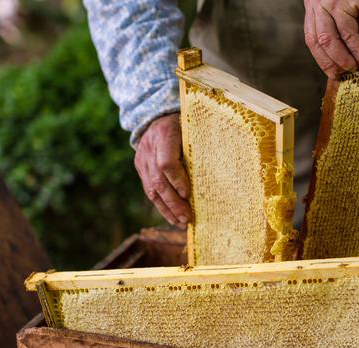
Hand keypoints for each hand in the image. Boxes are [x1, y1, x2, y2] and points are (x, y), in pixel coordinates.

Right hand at [134, 113, 191, 227]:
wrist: (157, 114)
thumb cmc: (183, 123)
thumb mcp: (192, 128)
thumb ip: (198, 147)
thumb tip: (219, 172)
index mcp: (165, 134)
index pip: (167, 163)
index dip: (178, 181)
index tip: (189, 195)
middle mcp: (149, 147)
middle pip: (159, 180)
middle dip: (174, 202)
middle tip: (187, 218)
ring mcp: (142, 158)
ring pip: (151, 189)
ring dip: (167, 209)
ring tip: (181, 222)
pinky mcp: (139, 166)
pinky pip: (149, 189)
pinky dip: (161, 205)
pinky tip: (172, 216)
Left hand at [303, 0, 358, 78]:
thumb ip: (355, 41)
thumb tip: (355, 64)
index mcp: (316, 7)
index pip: (312, 38)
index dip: (322, 59)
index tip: (333, 73)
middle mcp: (316, 3)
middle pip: (316, 41)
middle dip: (329, 62)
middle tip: (343, 74)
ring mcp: (326, 1)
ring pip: (328, 39)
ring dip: (341, 59)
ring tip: (354, 68)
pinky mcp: (341, 2)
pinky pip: (346, 33)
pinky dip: (356, 50)